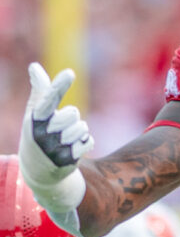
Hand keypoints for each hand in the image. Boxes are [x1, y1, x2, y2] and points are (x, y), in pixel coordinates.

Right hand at [18, 62, 92, 210]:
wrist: (37, 170)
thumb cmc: (38, 133)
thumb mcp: (36, 113)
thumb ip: (40, 90)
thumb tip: (34, 66)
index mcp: (34, 120)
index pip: (48, 99)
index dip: (59, 85)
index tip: (70, 72)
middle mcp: (42, 134)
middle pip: (73, 114)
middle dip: (71, 118)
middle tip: (59, 128)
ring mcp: (54, 149)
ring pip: (82, 128)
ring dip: (79, 131)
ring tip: (65, 139)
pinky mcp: (67, 161)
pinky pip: (89, 141)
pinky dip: (85, 143)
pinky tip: (72, 150)